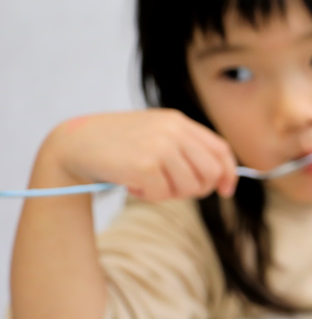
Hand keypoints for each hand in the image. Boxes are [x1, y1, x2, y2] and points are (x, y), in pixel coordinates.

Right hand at [36, 109, 237, 200]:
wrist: (76, 143)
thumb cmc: (118, 144)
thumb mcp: (155, 135)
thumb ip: (185, 149)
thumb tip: (218, 179)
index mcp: (178, 122)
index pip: (220, 150)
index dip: (228, 173)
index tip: (225, 190)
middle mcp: (173, 131)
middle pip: (210, 173)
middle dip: (197, 189)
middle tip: (171, 189)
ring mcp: (160, 146)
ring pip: (190, 187)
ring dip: (169, 194)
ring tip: (146, 183)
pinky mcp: (145, 165)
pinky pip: (164, 195)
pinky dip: (150, 196)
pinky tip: (131, 184)